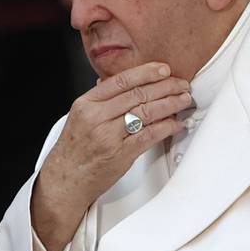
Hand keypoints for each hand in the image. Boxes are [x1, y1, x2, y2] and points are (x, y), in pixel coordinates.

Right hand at [32, 62, 190, 250]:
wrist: (65, 181)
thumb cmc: (73, 150)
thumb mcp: (78, 117)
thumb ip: (97, 99)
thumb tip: (110, 80)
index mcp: (86, 104)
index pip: (121, 81)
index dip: (146, 72)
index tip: (164, 69)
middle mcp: (96, 118)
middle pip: (138, 94)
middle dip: (166, 87)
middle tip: (182, 84)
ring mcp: (108, 137)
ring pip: (146, 113)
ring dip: (170, 104)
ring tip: (184, 100)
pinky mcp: (120, 155)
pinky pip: (149, 136)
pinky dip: (166, 127)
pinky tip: (176, 123)